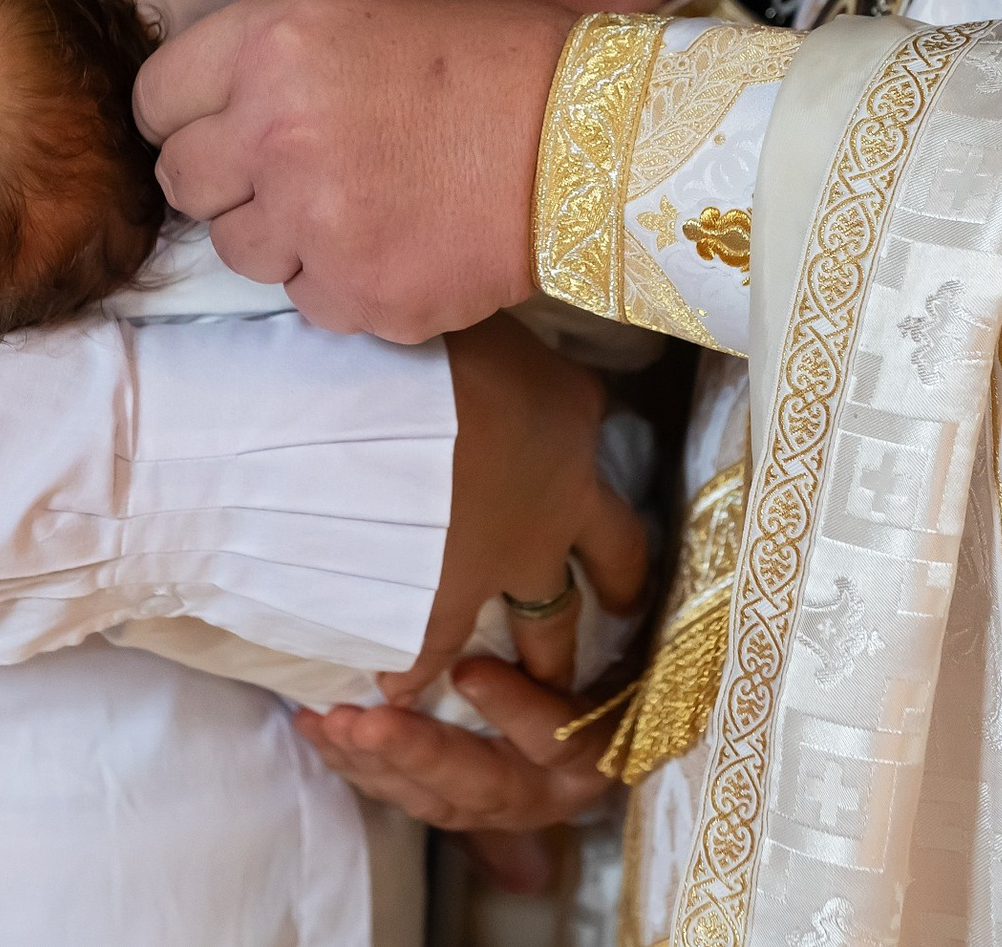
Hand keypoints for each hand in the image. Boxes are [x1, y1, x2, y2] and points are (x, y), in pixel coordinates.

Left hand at [135, 0, 574, 341]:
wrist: (594, 139)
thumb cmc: (494, 62)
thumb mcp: (376, 7)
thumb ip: (282, 34)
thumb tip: (223, 51)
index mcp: (270, 45)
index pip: (156, 98)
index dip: (190, 112)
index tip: (223, 123)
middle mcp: (274, 134)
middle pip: (183, 182)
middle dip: (226, 177)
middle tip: (291, 168)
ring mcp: (312, 224)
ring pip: (240, 251)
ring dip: (282, 234)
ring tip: (360, 201)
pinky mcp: (357, 296)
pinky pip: (308, 300)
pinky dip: (342, 280)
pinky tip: (400, 239)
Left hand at [295, 658, 619, 831]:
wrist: (582, 723)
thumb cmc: (581, 674)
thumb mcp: (581, 656)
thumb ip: (545, 651)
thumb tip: (478, 645)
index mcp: (578, 757)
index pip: (550, 737)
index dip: (509, 706)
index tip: (467, 669)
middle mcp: (531, 795)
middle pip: (472, 783)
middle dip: (411, 753)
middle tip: (362, 723)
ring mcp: (482, 807)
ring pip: (424, 796)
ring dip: (369, 761)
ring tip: (327, 724)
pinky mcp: (444, 801)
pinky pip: (396, 791)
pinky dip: (352, 762)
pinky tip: (317, 729)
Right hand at [393, 316, 648, 699]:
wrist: (376, 423)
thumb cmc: (420, 345)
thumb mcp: (465, 315)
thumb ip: (471, 340)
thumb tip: (447, 312)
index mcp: (570, 415)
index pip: (589, 418)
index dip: (580, 437)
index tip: (573, 454)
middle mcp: (562, 502)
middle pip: (616, 554)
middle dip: (622, 582)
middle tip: (625, 605)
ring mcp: (508, 564)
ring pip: (550, 625)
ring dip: (545, 655)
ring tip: (540, 680)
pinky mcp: (448, 608)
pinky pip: (438, 652)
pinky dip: (417, 672)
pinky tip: (398, 690)